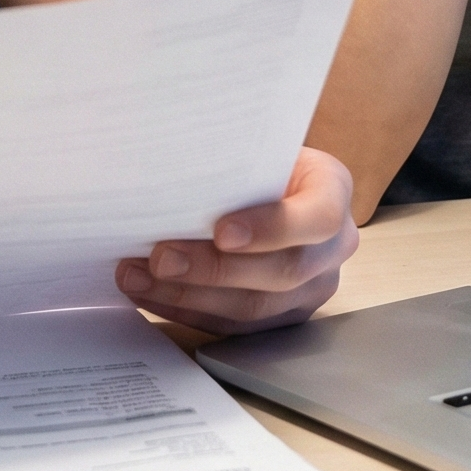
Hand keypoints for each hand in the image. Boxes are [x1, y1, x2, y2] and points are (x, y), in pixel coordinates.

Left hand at [115, 146, 357, 334]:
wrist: (267, 181)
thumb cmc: (256, 158)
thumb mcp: (254, 145)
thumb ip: (229, 158)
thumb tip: (161, 167)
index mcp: (332, 191)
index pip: (319, 217)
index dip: (272, 229)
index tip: (221, 232)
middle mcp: (332, 247)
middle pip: (283, 271)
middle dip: (214, 269)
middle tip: (160, 258)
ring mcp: (311, 288)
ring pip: (255, 307)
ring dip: (189, 295)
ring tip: (138, 277)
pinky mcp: (282, 317)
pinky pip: (234, 325)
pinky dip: (186, 309)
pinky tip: (149, 293)